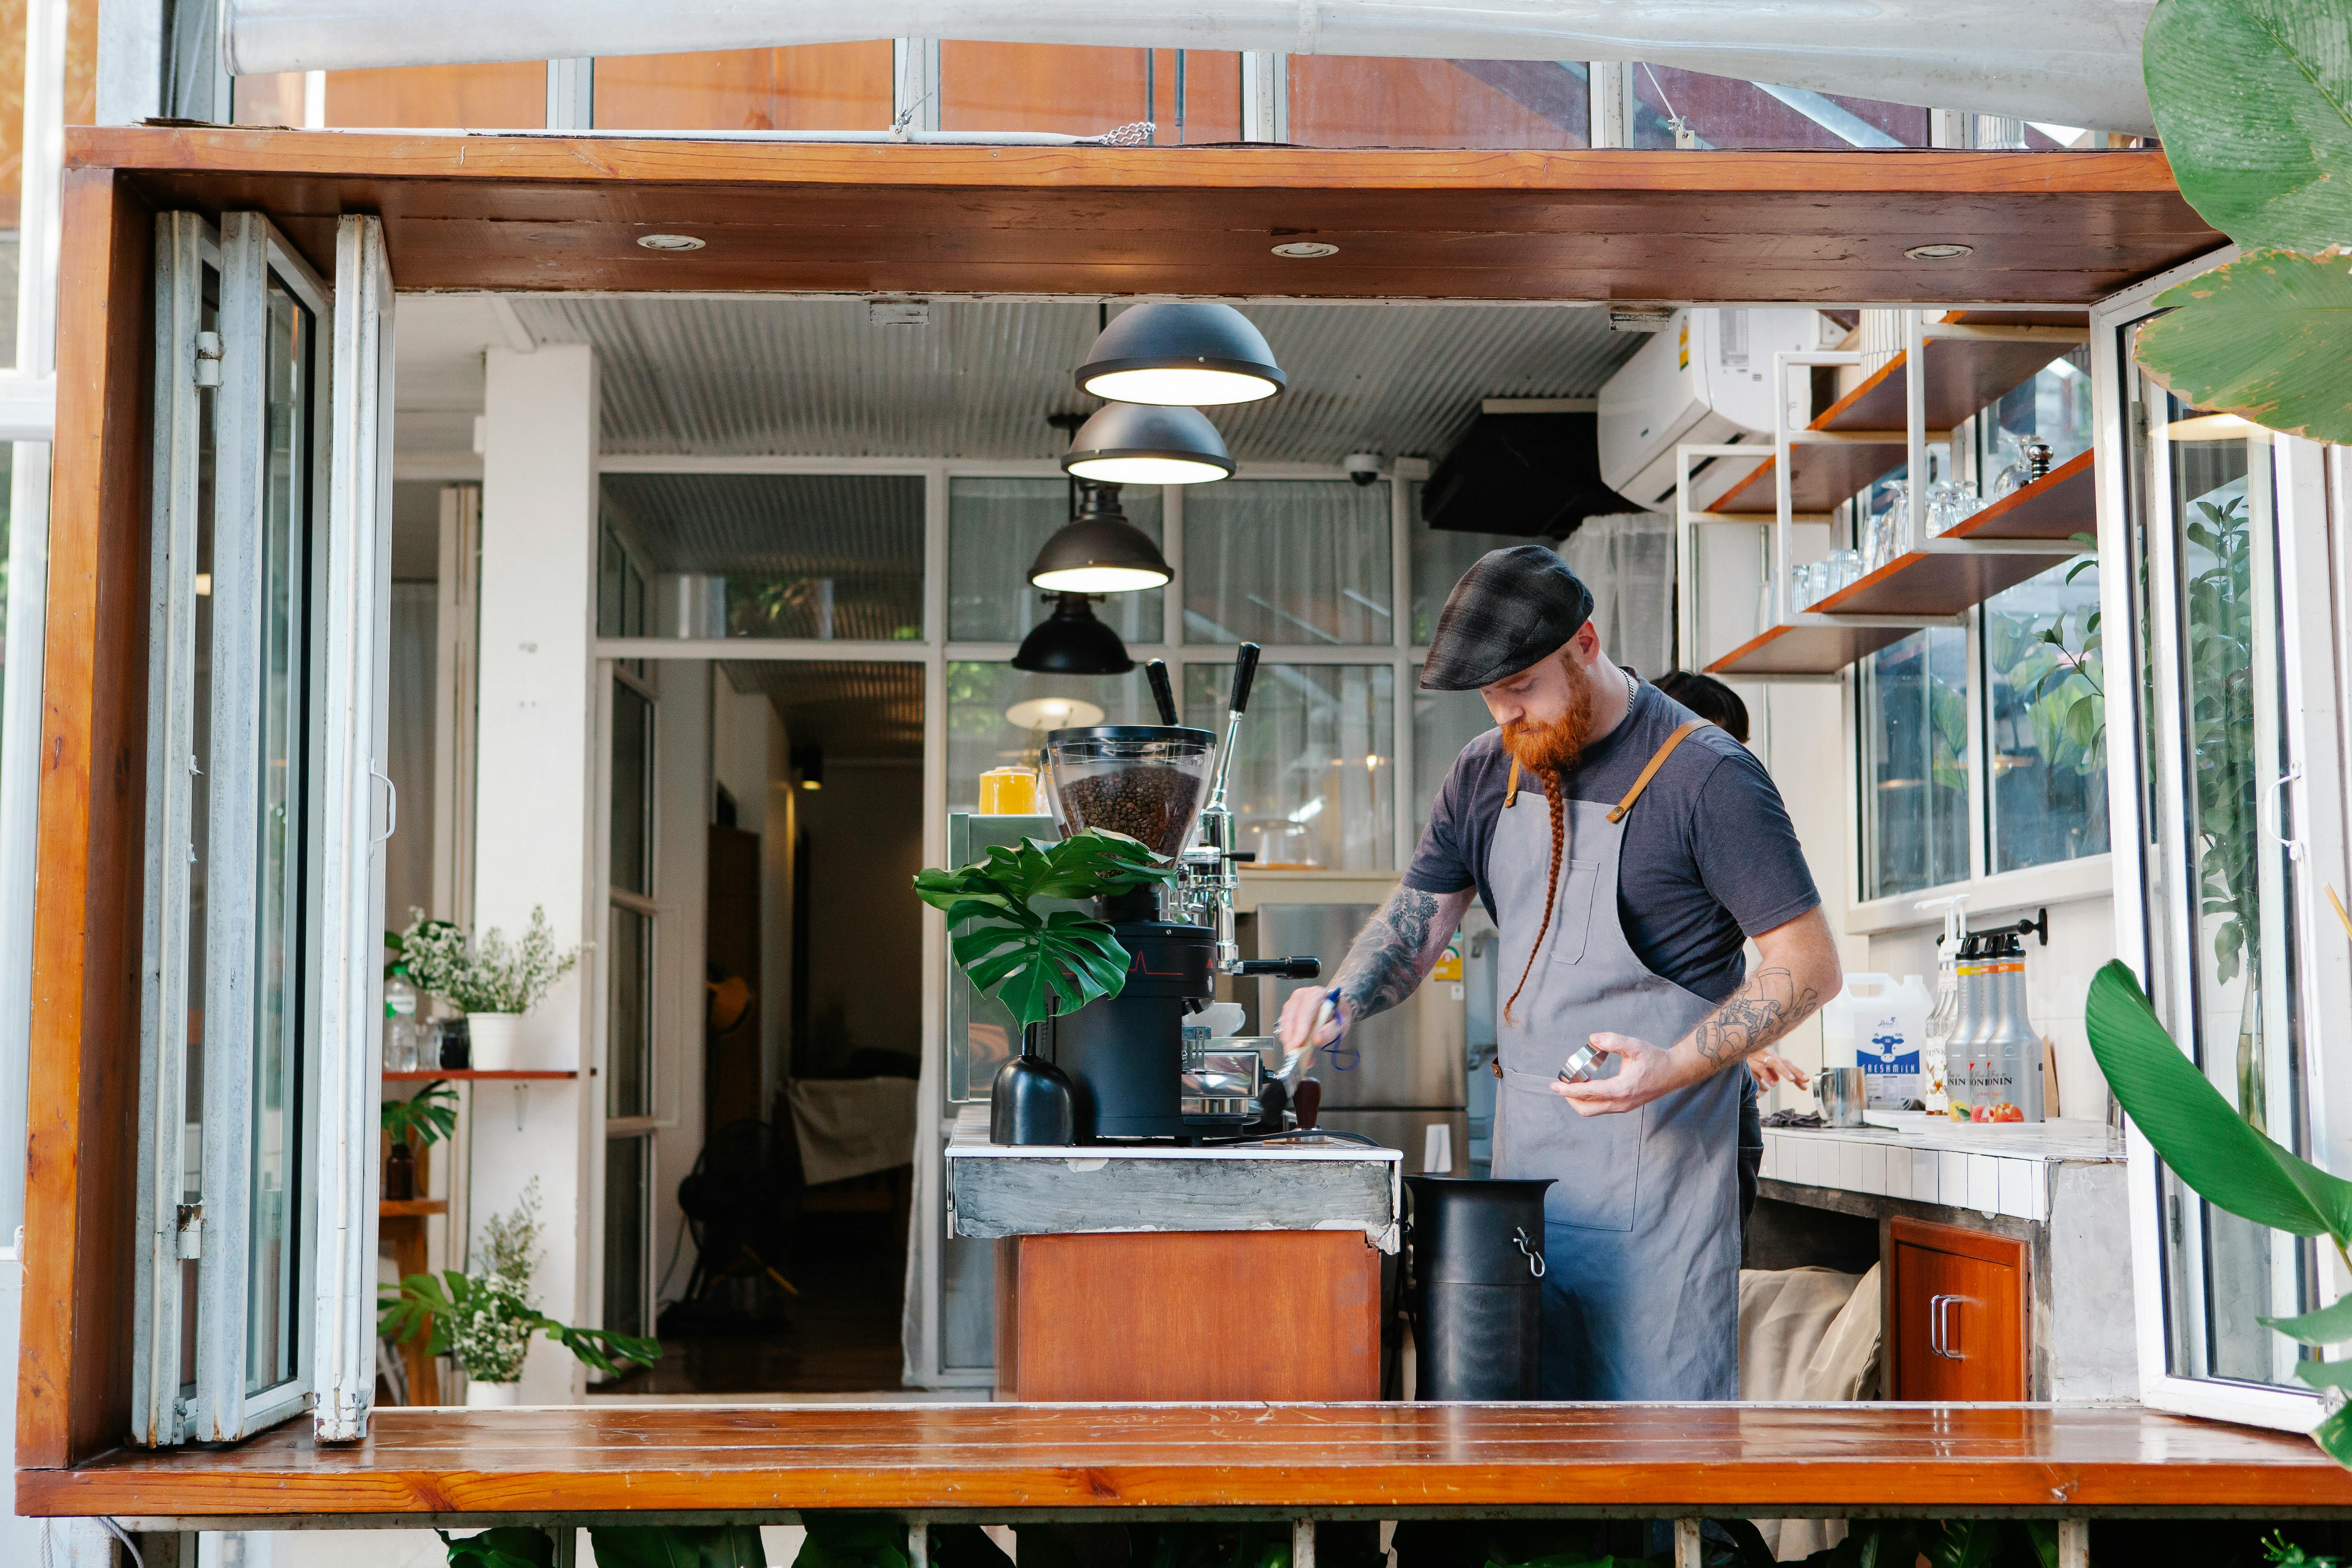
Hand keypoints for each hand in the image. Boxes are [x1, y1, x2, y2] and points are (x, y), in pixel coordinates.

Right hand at [1276, 986, 1344, 1052]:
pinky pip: (1284, 1026)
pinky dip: (1288, 1039)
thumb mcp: (1341, 1023)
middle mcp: (1301, 996)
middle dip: (1291, 1038)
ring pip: (1285, 1022)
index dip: (1299, 1029)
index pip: (1305, 1011)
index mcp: (1316, 994)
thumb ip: (1330, 1031)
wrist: (1335, 1007)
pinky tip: (1294, 1048)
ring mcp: (1293, 1003)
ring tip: (1294, 1054)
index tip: (1297, 1044)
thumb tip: (1316, 1040)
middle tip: (1293, 1055)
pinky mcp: (1288, 1012)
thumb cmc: (1337, 1013)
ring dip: (1288, 1040)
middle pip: (1291, 1017)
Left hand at [1552, 1031, 1693, 1116]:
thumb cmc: (1655, 1058)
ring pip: (1593, 1110)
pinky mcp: (1624, 1106)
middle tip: (1561, 1083)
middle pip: (1586, 1109)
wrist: (1674, 1072)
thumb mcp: (1635, 1045)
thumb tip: (1592, 1039)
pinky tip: (1587, 1084)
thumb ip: (1613, 1041)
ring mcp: (1623, 1107)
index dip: (1568, 1090)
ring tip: (1572, 1082)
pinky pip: (1601, 1107)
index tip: (1554, 1085)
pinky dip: (1589, 1099)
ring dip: (1579, 1100)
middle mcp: (1621, 1102)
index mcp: (1621, 1089)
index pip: (1587, 1093)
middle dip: (1570, 1098)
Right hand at [1747, 1050, 1809, 1090]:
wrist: (1733, 1045)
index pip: (1786, 1064)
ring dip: (1778, 1072)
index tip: (1806, 1081)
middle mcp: (1765, 1055)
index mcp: (1771, 1056)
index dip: (1797, 1072)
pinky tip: (1766, 1087)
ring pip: (1769, 1063)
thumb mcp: (1761, 1063)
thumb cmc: (1748, 1056)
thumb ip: (1769, 1071)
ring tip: (1785, 1082)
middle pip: (1780, 1062)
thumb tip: (1776, 1079)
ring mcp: (1756, 1058)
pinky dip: (1761, 1078)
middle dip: (1791, 1071)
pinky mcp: (1746, 1063)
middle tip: (1799, 1080)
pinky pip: (1755, 1070)